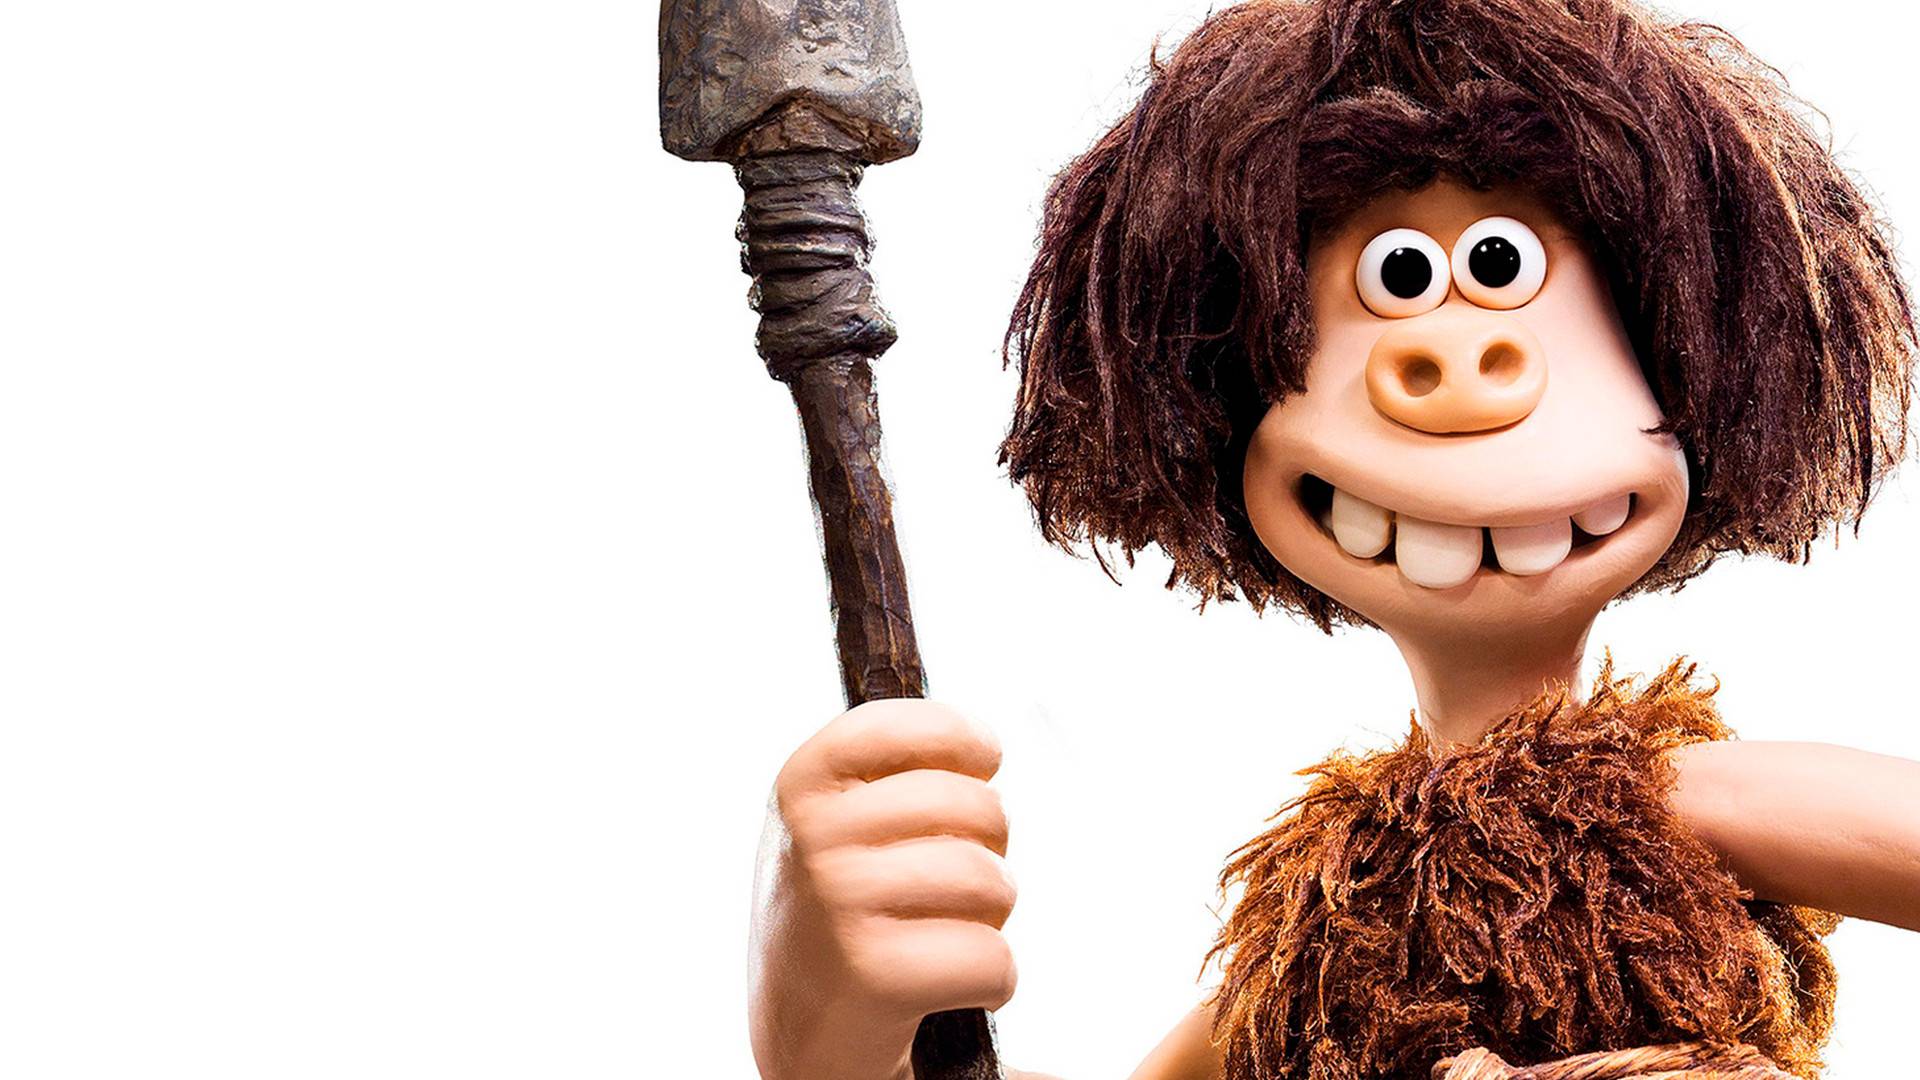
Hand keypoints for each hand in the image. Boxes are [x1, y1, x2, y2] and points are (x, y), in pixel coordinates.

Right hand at [748, 699, 1016, 1079]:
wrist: (802, 1023)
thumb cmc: (842, 907)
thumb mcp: (836, 820)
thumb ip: (893, 770)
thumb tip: (985, 746)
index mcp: (801, 784)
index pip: (905, 723)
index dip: (964, 737)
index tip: (983, 762)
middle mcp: (813, 838)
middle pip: (974, 804)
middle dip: (991, 843)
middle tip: (958, 876)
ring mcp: (840, 904)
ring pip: (989, 879)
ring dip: (992, 913)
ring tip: (950, 928)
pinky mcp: (876, 975)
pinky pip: (992, 958)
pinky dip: (994, 979)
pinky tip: (952, 983)